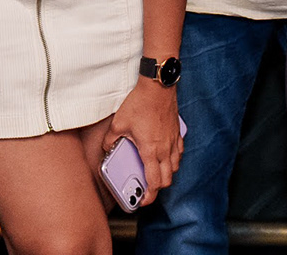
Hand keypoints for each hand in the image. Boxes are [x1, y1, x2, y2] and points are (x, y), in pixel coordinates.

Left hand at [103, 80, 181, 204]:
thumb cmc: (141, 103)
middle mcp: (165, 149)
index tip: (142, 200)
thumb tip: (107, 148)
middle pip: (167, 179)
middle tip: (148, 190)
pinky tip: (166, 155)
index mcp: (150, 151)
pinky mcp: (177, 132)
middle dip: (158, 188)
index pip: (154, 182)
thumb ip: (111, 140)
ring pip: (175, 166)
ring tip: (156, 173)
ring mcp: (173, 140)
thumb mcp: (118, 124)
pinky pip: (179, 152)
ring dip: (167, 174)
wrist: (158, 86)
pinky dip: (173, 159)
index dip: (149, 196)